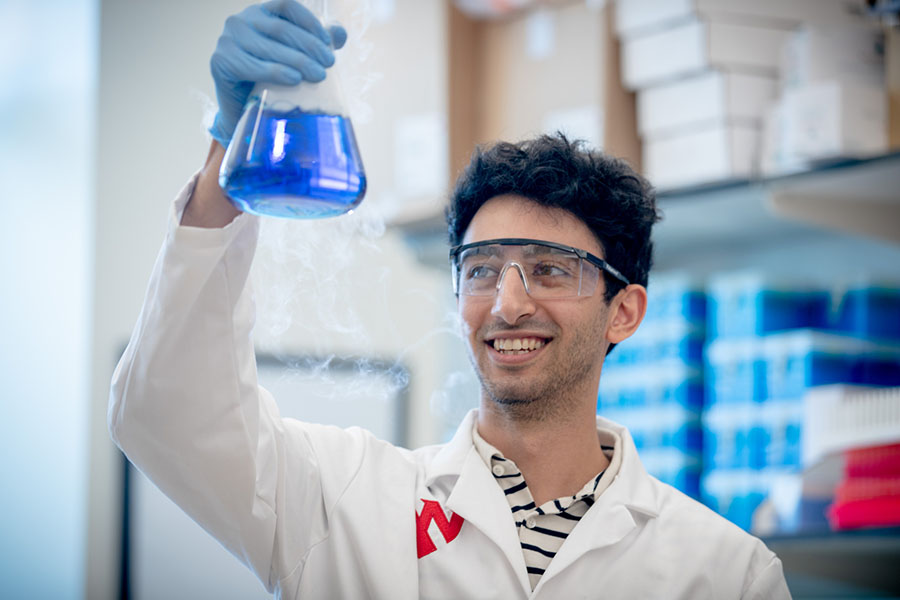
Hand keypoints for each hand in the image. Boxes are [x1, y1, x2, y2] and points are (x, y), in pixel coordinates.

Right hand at [209, 0, 347, 146]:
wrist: (245, 111)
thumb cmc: (273, 82)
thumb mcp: (297, 59)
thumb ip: (317, 42)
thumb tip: (339, 33)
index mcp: (261, 14)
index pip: (287, 6)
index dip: (310, 22)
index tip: (329, 44)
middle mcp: (241, 21)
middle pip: (280, 28)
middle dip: (309, 47)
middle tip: (328, 65)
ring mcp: (227, 39)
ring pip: (268, 46)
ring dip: (298, 61)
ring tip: (318, 75)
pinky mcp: (220, 61)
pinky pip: (251, 65)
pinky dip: (275, 72)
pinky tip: (294, 79)